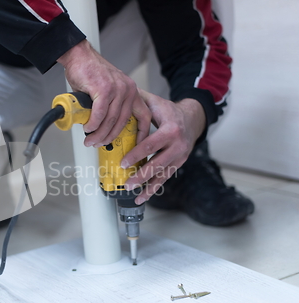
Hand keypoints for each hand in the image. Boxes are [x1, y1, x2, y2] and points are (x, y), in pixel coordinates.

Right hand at [57, 40, 150, 146]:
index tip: (137, 145)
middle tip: (99, 144)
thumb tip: (104, 128)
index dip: (142, 133)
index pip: (144, 115)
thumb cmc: (90, 73)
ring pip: (110, 121)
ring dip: (98, 134)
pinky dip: (93, 124)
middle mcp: (128, 90)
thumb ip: (111, 107)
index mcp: (131, 91)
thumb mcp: (108, 90)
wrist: (79, 56)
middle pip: (122, 122)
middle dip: (109, 138)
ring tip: (90, 140)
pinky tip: (87, 128)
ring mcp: (117, 89)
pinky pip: (99, 114)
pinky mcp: (104, 89)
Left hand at [121, 89, 206, 204]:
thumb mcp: (156, 103)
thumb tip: (118, 97)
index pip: (151, 145)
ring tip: (134, 194)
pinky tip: (143, 197)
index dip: (136, 155)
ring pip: (162, 174)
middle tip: (127, 183)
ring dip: (147, 186)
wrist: (192, 118)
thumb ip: (138, 101)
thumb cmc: (169, 110)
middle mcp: (178, 145)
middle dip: (141, 175)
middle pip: (157, 163)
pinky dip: (154, 189)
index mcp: (171, 129)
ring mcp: (180, 156)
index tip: (123, 163)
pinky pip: (165, 178)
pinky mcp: (179, 164)